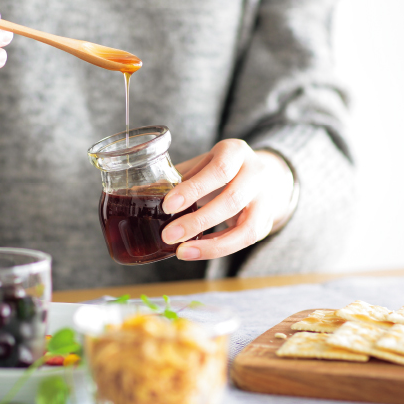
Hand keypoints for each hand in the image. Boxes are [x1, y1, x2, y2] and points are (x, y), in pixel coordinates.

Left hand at [161, 139, 294, 260]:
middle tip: (168, 234)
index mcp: (236, 152)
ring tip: (182, 251)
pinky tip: (196, 251)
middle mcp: (257, 174)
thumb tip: (137, 193)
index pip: (219, 170)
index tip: (167, 205)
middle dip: (198, 221)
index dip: (193, 189)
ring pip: (246, 228)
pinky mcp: (266, 222)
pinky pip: (244, 241)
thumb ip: (178, 177)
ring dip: (211, 245)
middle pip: (232, 200)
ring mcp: (265, 200)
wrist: (263, 175)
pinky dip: (218, 249)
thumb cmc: (222, 169)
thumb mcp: (203, 163)